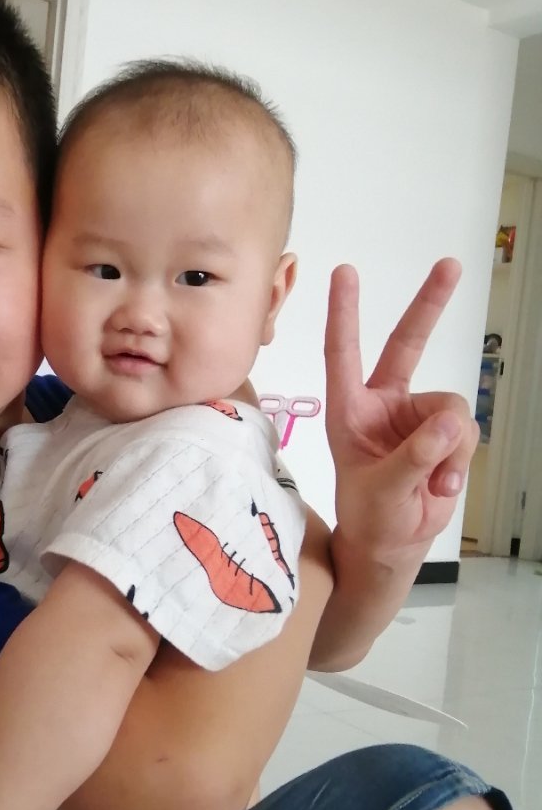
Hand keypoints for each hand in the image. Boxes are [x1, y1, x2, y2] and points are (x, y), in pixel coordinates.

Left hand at [324, 258, 478, 559]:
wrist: (392, 543)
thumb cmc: (369, 516)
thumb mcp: (382, 490)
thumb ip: (413, 457)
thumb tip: (446, 425)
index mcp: (348, 410)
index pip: (343, 353)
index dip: (345, 313)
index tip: (346, 273)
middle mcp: (382, 404)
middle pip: (407, 346)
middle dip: (429, 306)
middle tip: (450, 265)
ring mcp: (415, 417)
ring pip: (451, 408)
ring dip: (450, 448)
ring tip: (430, 481)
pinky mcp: (443, 434)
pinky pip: (465, 431)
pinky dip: (460, 460)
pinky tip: (440, 483)